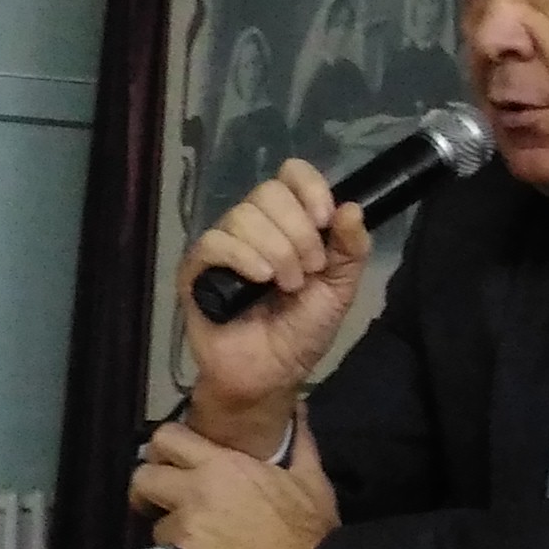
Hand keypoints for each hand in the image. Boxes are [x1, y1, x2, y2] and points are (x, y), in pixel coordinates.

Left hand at [129, 417, 338, 548]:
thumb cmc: (307, 531)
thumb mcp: (311, 481)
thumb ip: (298, 442)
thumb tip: (296, 409)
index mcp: (221, 464)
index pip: (166, 437)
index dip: (165, 447)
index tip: (174, 458)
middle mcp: (194, 492)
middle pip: (142, 479)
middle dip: (150, 488)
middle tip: (167, 499)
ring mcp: (184, 530)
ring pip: (155, 524)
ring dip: (170, 530)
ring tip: (194, 540)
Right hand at [178, 161, 369, 448]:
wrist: (272, 373)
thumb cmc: (302, 329)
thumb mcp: (339, 288)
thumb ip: (351, 249)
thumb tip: (353, 206)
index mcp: (288, 221)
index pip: (291, 174)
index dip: (310, 188)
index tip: (324, 220)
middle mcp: (253, 225)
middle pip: (268, 192)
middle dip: (298, 232)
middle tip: (309, 270)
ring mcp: (223, 244)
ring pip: (243, 216)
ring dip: (276, 252)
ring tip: (288, 286)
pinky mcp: (196, 268)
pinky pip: (215, 242)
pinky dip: (243, 257)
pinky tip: (260, 280)